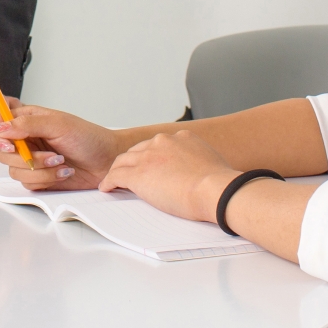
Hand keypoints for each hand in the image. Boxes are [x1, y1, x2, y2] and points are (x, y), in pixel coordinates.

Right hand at [0, 106, 125, 189]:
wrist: (108, 161)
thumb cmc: (88, 137)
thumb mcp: (58, 124)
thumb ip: (26, 124)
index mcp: (25, 120)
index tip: (8, 142)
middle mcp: (24, 139)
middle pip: (0, 151)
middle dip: (25, 156)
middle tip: (48, 154)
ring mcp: (30, 160)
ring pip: (14, 170)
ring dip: (39, 169)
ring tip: (61, 161)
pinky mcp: (38, 178)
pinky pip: (28, 183)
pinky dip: (46, 179)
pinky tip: (64, 172)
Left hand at [98, 129, 238, 222]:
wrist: (216, 190)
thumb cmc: (219, 183)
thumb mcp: (211, 162)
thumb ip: (199, 161)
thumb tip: (199, 172)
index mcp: (181, 137)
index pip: (157, 145)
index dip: (150, 156)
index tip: (148, 165)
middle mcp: (162, 142)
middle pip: (137, 151)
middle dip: (131, 162)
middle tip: (127, 172)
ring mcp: (148, 157)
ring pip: (123, 162)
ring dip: (117, 171)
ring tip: (113, 180)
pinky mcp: (138, 174)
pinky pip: (116, 176)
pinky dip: (109, 182)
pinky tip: (107, 188)